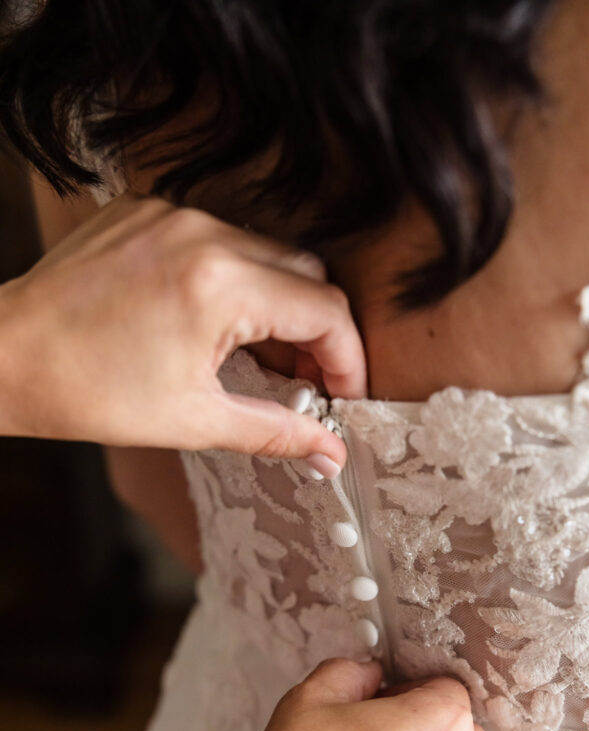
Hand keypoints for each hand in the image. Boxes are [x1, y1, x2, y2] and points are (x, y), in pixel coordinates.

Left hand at [0, 193, 364, 471]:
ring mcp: (172, 215)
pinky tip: (215, 323)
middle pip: (306, 273)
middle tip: (306, 382)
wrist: (5, 356)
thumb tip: (331, 454)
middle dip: (318, 331)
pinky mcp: (148, 211)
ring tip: (258, 357)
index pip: (325, 310)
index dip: (348, 359)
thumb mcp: (194, 421)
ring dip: (278, 303)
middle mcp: (203, 233)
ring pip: (266, 252)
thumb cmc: (88, 392)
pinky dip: (235, 279)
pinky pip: (219, 238)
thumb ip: (276, 432)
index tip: (343, 396)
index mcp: (220, 285)